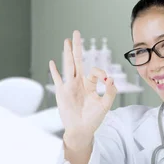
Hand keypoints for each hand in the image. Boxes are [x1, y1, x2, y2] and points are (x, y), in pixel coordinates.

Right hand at [49, 30, 116, 144]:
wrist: (81, 130)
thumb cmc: (93, 119)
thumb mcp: (106, 105)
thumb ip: (111, 92)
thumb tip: (111, 78)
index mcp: (90, 85)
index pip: (94, 71)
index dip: (100, 72)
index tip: (106, 80)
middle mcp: (79, 83)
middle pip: (78, 61)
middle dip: (77, 47)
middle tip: (76, 33)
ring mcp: (69, 86)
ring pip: (68, 65)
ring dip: (67, 53)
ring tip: (66, 41)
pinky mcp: (62, 92)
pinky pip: (57, 79)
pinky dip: (54, 71)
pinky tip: (52, 62)